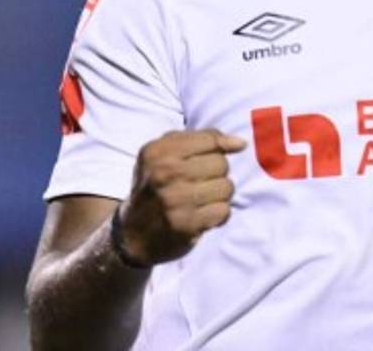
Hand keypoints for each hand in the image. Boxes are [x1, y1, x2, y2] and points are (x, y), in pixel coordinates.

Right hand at [116, 129, 246, 265]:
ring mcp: (175, 200)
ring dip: (220, 195)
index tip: (219, 155)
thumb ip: (202, 139)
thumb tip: (240, 143)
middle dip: (218, 174)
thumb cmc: (155, 186)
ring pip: (226, 187)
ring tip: (203, 199)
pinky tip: (203, 215)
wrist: (132, 234)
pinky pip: (223, 211)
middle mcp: (165, 174)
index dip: (221, 147)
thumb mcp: (165, 154)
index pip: (210, 140)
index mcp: (158, 152)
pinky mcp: (186, 225)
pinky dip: (218, 214)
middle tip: (201, 183)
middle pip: (221, 164)